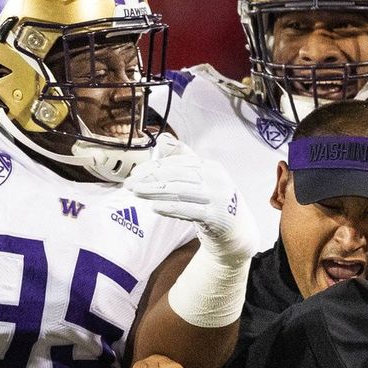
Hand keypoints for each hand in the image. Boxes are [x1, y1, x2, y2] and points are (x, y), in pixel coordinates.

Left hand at [125, 137, 254, 266]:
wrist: (238, 229)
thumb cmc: (213, 201)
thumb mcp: (201, 178)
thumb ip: (183, 159)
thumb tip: (162, 138)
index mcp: (209, 166)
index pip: (178, 162)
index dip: (154, 166)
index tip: (135, 172)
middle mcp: (215, 179)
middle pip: (177, 175)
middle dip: (150, 178)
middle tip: (129, 183)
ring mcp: (216, 197)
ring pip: (180, 191)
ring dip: (155, 192)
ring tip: (136, 193)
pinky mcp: (216, 216)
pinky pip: (189, 211)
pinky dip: (171, 208)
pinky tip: (154, 207)